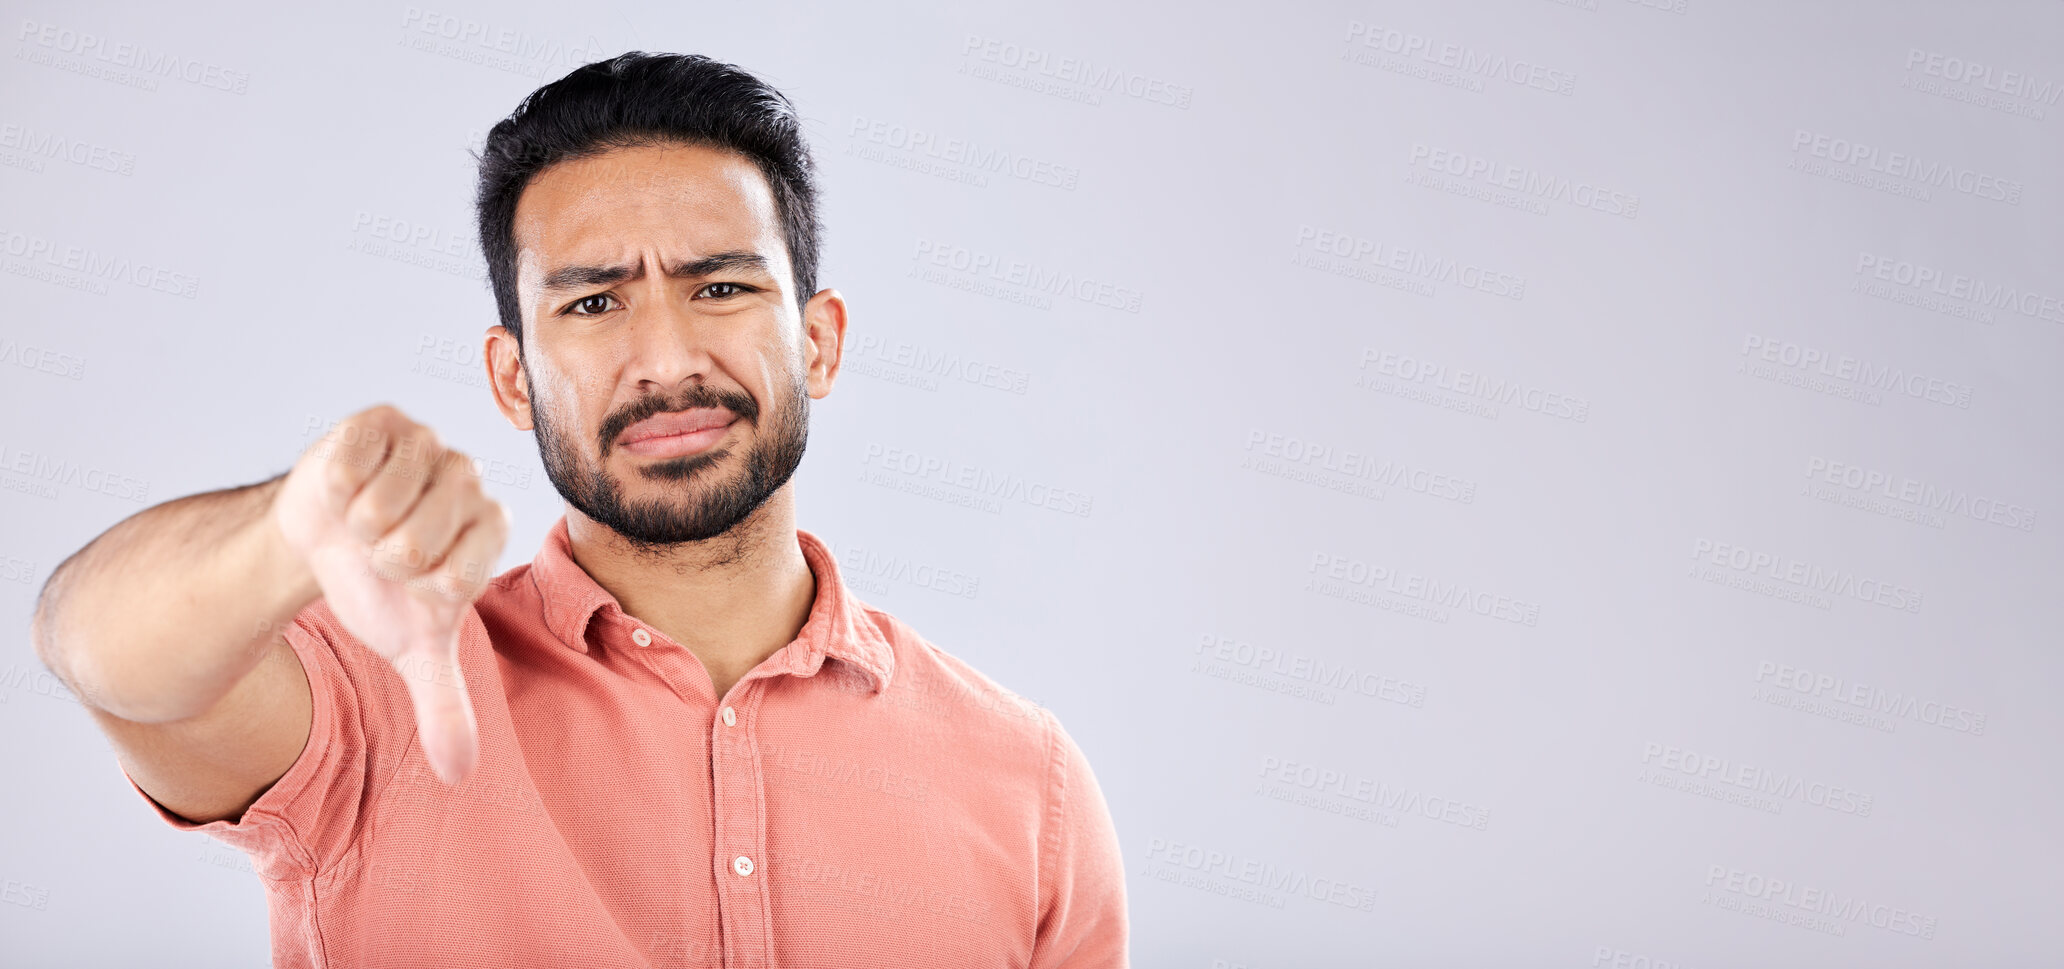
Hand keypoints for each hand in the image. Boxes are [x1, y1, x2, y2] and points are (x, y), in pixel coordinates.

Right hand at [273, 404, 509, 783]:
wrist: (323, 538)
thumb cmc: (380, 590)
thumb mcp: (411, 648)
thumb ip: (444, 704)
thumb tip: (459, 773)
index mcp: (492, 527)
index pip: (454, 579)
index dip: (414, 592)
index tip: (409, 584)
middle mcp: (471, 478)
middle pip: (413, 544)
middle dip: (379, 562)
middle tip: (378, 551)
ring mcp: (429, 442)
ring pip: (379, 507)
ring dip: (354, 527)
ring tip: (361, 521)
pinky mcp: (381, 420)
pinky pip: (349, 466)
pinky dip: (333, 490)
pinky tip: (345, 488)